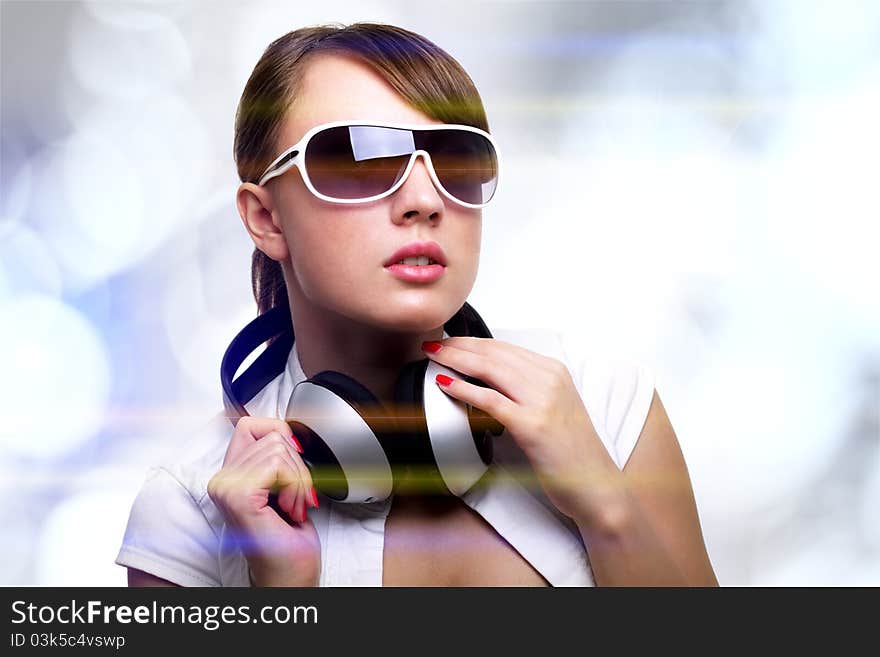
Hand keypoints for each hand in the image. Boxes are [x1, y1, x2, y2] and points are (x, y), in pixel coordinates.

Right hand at [207, 416, 320, 586]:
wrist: (289, 576)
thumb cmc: (288, 539)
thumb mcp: (282, 485)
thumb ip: (274, 457)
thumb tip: (284, 429)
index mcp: (228, 475)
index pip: (251, 424)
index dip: (281, 437)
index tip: (291, 468)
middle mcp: (220, 480)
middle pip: (272, 434)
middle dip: (297, 466)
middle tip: (294, 499)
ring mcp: (225, 488)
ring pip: (279, 447)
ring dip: (299, 479)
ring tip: (291, 506)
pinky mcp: (238, 496)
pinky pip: (278, 464)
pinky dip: (296, 486)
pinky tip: (289, 510)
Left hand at [423, 338, 623, 523]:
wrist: (594, 483)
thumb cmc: (571, 450)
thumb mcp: (554, 406)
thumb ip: (528, 388)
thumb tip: (490, 378)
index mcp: (555, 371)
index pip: (505, 348)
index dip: (473, 342)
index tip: (450, 341)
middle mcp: (549, 379)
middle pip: (494, 354)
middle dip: (459, 346)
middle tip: (433, 344)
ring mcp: (541, 400)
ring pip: (490, 370)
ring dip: (456, 360)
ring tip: (433, 356)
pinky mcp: (531, 424)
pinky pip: (491, 400)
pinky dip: (464, 389)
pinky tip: (445, 384)